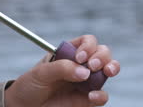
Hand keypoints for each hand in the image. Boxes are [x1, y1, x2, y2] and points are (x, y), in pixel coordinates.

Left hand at [4, 35, 119, 106]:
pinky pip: (102, 96)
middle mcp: (80, 65)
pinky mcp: (87, 100)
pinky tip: (92, 95)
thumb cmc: (30, 86)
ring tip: (106, 72)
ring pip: (107, 70)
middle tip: (92, 65)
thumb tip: (85, 72)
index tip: (80, 57)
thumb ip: (62, 68)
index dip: (88, 46)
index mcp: (69, 53)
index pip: (87, 42)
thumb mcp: (41, 73)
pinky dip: (101, 95)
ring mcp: (86, 82)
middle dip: (102, 56)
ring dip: (111, 68)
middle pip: (102, 53)